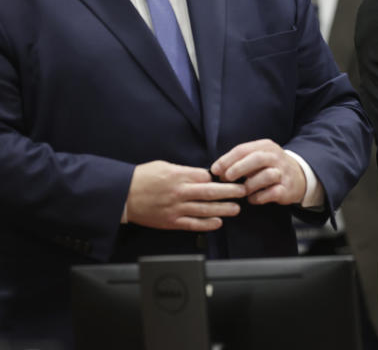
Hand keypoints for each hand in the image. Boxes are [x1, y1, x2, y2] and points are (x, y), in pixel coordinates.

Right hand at [126, 160, 245, 230]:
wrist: (121, 196)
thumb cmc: (142, 178)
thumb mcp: (163, 166)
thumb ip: (184, 170)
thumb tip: (202, 174)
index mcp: (178, 176)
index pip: (206, 176)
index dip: (219, 177)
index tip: (230, 178)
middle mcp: (179, 192)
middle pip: (210, 192)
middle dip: (230, 192)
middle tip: (243, 191)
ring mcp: (176, 208)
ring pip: (205, 209)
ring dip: (224, 209)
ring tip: (237, 208)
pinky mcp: (171, 222)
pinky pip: (193, 224)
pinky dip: (207, 224)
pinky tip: (219, 222)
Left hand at [212, 139, 308, 205]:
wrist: (299, 176)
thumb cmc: (270, 167)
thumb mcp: (257, 156)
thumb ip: (239, 160)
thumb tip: (216, 170)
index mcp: (265, 146)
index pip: (243, 149)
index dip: (226, 160)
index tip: (215, 170)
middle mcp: (276, 157)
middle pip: (256, 158)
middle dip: (238, 168)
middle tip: (226, 178)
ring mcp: (283, 172)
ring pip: (266, 176)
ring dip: (250, 185)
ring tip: (242, 191)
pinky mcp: (287, 188)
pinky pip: (272, 193)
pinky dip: (259, 198)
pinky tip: (253, 199)